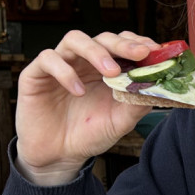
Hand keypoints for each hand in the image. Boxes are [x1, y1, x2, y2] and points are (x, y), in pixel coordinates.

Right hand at [14, 30, 157, 185]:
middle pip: (102, 37)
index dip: (138, 43)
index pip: (122, 43)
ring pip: (75, 39)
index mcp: (106, 68)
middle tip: (140, 53)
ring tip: (111, 72)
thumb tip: (158, 86)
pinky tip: (78, 91)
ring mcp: (60, 64)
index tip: (155, 50)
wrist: (59, 156)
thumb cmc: (89, 134)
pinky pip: (48, 59)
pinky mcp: (36, 74)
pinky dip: (65, 71)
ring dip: (96, 52)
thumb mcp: (120, 122)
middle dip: (123, 44)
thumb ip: (137, 104)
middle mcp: (84, 61)